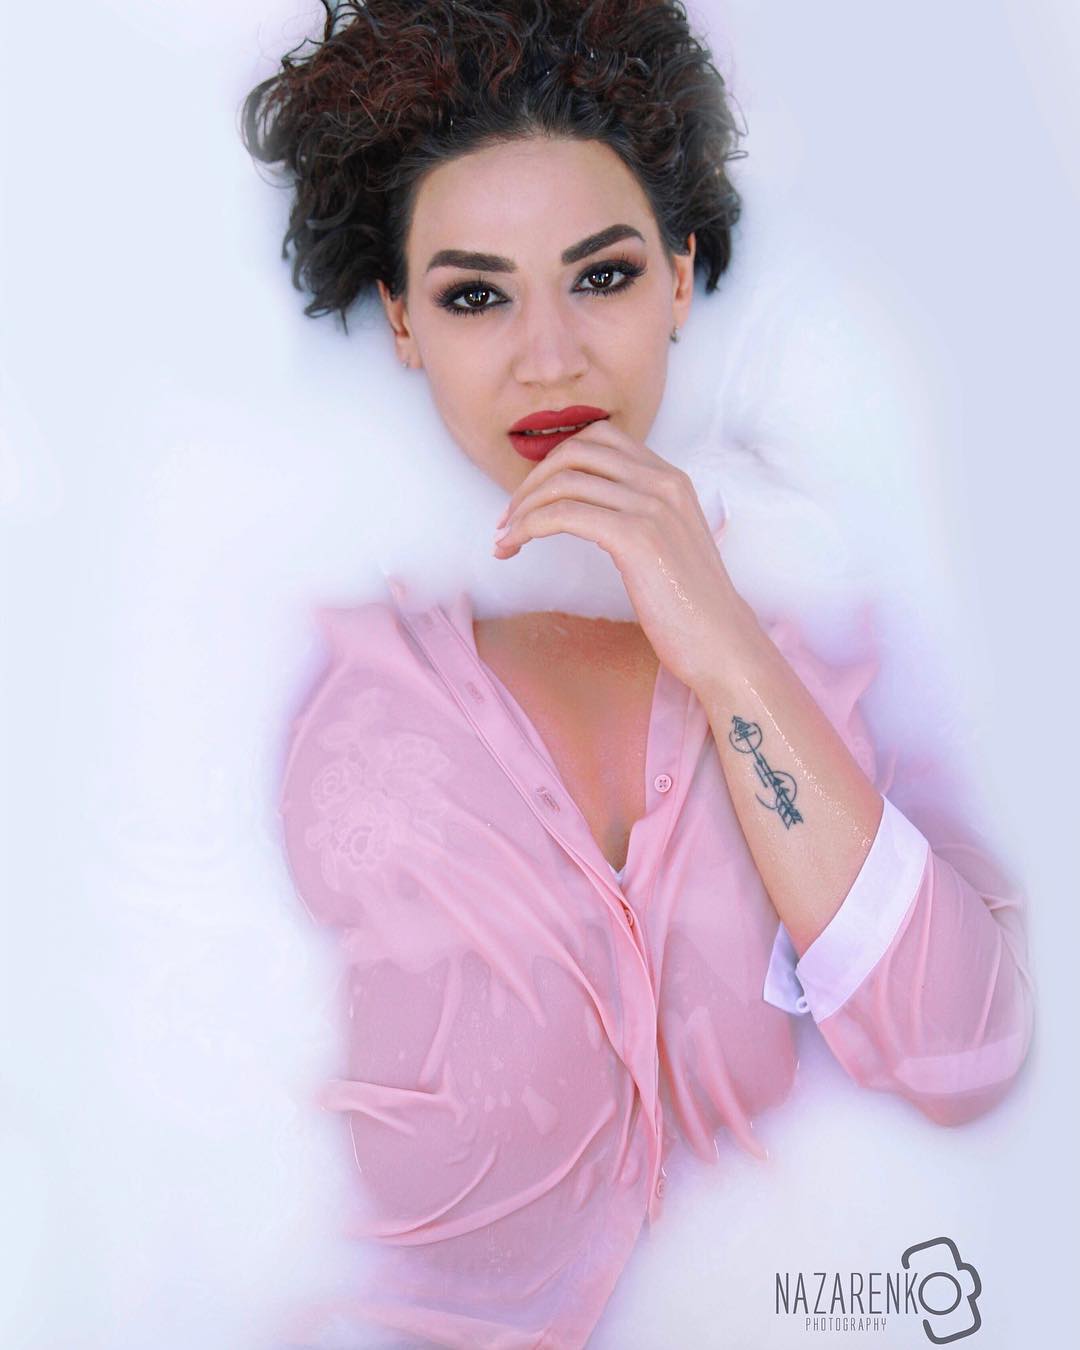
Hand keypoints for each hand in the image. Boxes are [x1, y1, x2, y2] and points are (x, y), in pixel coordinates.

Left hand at [492, 419, 754, 691]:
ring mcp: (651, 506)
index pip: (599, 439)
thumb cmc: (690, 605)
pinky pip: (564, 514)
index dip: (555, 462)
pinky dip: (529, 526)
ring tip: (505, 538)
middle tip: (509, 518)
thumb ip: (636, 514)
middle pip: (576, 450)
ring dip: (522, 507)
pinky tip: (515, 547)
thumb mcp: (666, 542)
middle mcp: (663, 481)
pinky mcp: (637, 537)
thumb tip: (585, 509)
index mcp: (670, 478)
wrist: (722, 642)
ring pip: (564, 481)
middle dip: (532, 480)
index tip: (532, 498)